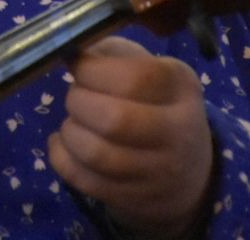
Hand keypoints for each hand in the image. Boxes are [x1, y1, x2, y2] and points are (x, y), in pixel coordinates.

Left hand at [48, 36, 213, 238]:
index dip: (93, 70)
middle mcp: (178, 130)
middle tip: (75, 97)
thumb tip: (71, 49)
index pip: (134, 78)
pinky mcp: (138, 199)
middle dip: (78, 103)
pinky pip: (85, 180)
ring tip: (72, 122)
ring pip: (97, 154)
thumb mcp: (148, 67)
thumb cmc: (155, 103)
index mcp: (181, 86)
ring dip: (70, 132)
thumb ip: (111, 52)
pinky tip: (63, 143)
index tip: (77, 65)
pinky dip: (62, 158)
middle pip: (114, 119)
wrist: (187, 169)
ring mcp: (160, 171)